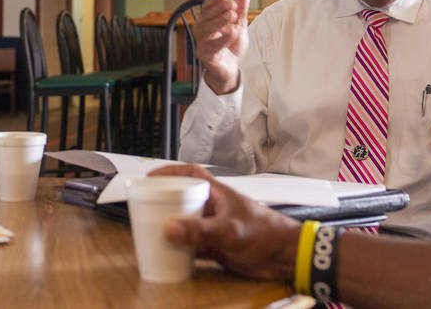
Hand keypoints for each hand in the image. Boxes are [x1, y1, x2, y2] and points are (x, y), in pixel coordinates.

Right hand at [149, 163, 299, 281]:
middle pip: (183, 200)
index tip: (149, 177)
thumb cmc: (266, 233)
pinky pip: (193, 246)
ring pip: (186, 224)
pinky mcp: (218, 248)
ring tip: (150, 234)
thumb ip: (201, 230)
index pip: (190, 173)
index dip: (169, 172)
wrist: (286, 258)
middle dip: (164, 203)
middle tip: (144, 210)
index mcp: (217, 193)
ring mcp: (215, 228)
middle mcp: (214, 208)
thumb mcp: (230, 230)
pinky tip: (169, 256)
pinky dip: (181, 250)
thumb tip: (168, 229)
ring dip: (171, 228)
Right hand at [193, 0, 250, 94]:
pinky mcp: (206, 57)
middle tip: (233, 4)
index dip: (214, 0)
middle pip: (205, 17)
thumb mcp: (240, 23)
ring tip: (233, 15)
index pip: (207, 7)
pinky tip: (232, 32)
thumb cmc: (232, 46)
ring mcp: (202, 44)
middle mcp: (202, 31)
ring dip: (219, 21)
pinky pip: (211, 47)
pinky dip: (222, 39)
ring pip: (206, 30)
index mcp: (208, 21)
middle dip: (219, 9)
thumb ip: (241, 7)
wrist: (232, 69)